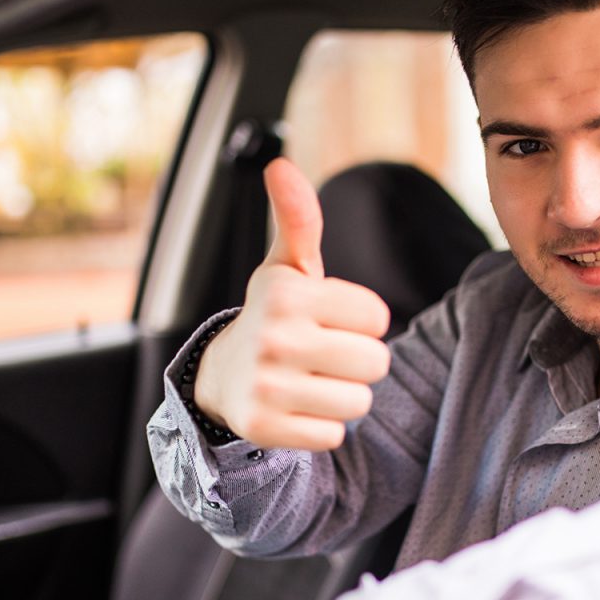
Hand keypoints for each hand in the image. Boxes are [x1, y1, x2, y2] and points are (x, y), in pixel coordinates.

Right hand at [194, 158, 391, 449]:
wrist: (221, 376)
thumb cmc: (274, 315)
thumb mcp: (287, 267)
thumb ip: (298, 220)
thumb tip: (280, 165)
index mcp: (287, 292)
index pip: (378, 318)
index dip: (362, 321)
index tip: (331, 320)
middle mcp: (274, 337)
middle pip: (375, 363)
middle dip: (358, 361)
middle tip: (324, 355)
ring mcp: (266, 386)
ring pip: (359, 402)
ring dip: (343, 395)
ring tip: (312, 381)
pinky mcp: (263, 429)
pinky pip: (334, 435)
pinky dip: (323, 426)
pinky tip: (297, 409)